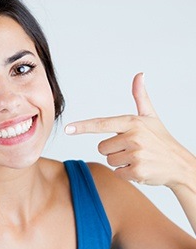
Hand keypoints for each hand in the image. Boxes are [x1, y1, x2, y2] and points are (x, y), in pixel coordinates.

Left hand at [65, 73, 195, 187]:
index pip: (101, 124)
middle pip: (102, 147)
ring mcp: (136, 154)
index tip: (68, 129)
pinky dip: (126, 173)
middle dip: (113, 150)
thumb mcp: (151, 116)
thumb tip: (139, 75)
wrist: (180, 165)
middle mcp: (133, 136)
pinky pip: (118, 172)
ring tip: (138, 158)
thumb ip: (140, 97)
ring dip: (120, 162)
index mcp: (132, 122)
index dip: (83, 126)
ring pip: (109, 160)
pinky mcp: (137, 170)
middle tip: (132, 148)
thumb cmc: (161, 139)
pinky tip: (140, 168)